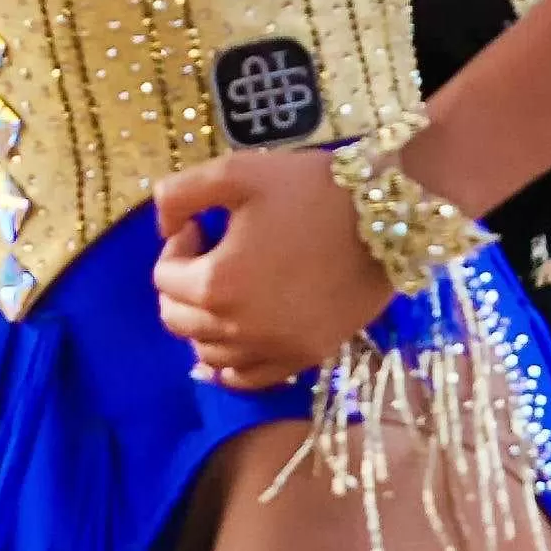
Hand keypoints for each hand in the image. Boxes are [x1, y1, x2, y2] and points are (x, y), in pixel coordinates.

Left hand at [151, 150, 388, 391]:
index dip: (177, 245)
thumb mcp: (237, 172)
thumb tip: (164, 227)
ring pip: (208, 354)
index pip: (164, 278)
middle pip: (178, 320)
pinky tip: (231, 347)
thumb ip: (180, 194)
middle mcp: (239, 328)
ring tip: (226, 289)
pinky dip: (230, 366)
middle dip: (182, 285)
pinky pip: (249, 378)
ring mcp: (274, 348)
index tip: (202, 224)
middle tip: (210, 253)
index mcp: (216, 283)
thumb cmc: (311, 188)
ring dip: (203, 322)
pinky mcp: (305, 356)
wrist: (386, 214)